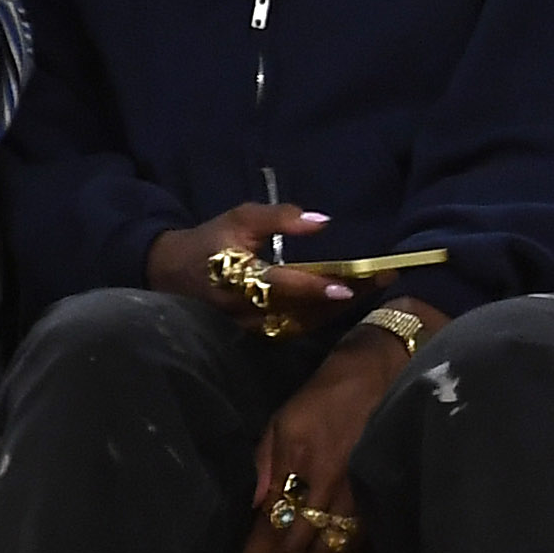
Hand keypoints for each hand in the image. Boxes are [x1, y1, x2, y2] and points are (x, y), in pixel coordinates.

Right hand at [146, 201, 357, 336]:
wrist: (171, 273)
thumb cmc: (211, 240)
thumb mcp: (240, 218)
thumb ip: (280, 218)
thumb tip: (323, 222)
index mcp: (239, 277)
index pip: (282, 285)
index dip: (315, 287)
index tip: (349, 285)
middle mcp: (246, 308)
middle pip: (302, 308)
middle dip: (343, 296)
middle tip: (381, 281)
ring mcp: (251, 326)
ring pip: (302, 323)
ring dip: (339, 309)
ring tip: (374, 290)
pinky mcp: (256, 334)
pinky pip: (295, 329)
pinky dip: (323, 317)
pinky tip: (348, 303)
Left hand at [229, 344, 392, 552]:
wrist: (379, 377)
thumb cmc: (323, 397)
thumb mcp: (283, 420)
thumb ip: (266, 464)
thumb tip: (255, 509)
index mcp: (305, 467)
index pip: (273, 527)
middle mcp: (332, 490)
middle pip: (296, 548)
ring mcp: (357, 499)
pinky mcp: (372, 502)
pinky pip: (350, 548)